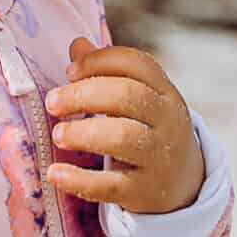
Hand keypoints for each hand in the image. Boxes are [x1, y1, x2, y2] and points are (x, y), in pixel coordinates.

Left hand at [43, 36, 204, 214]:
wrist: (184, 185)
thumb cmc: (149, 131)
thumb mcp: (139, 100)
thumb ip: (108, 72)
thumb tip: (77, 45)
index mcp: (164, 91)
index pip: (136, 63)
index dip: (100, 61)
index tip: (69, 72)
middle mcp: (167, 121)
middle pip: (127, 95)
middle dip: (84, 94)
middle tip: (52, 102)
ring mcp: (159, 157)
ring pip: (123, 138)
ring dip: (83, 133)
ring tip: (58, 135)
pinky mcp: (145, 192)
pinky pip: (112, 186)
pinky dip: (79, 180)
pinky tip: (55, 173)